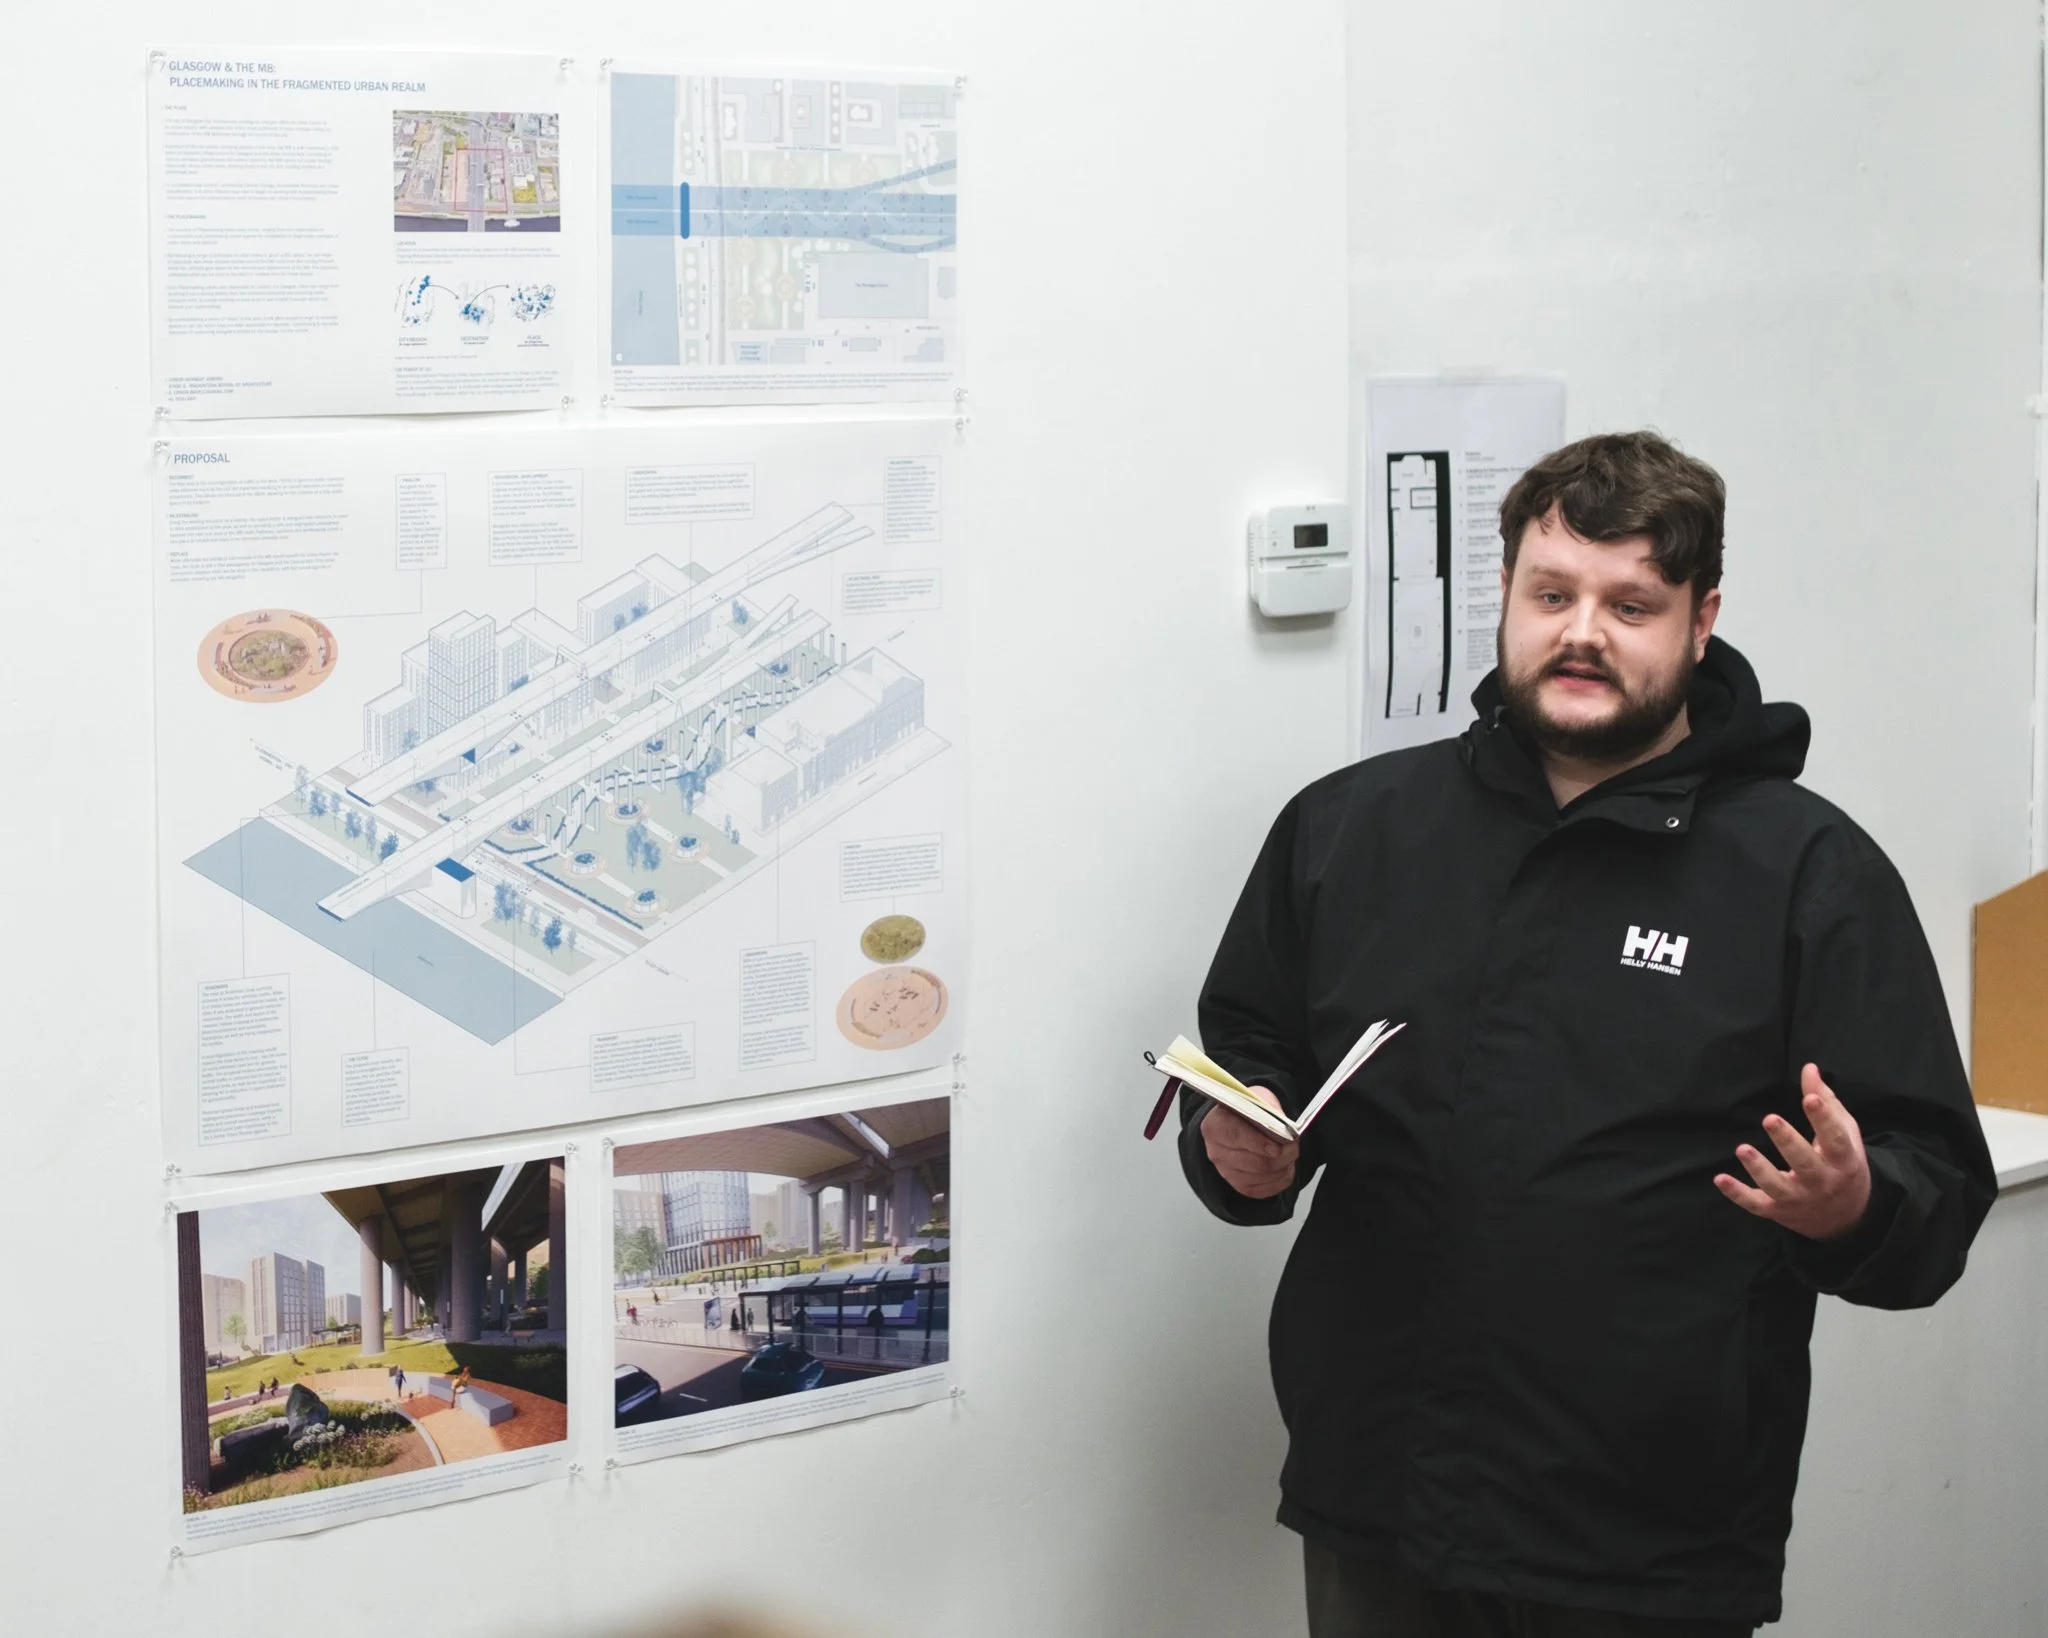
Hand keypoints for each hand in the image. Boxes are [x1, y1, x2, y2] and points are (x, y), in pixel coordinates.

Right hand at [1201, 1086, 1298, 1199]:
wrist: (1241, 1123)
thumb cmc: (1248, 1111)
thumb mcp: (1256, 1098)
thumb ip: (1268, 1109)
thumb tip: (1284, 1126)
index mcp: (1215, 1126)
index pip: (1236, 1136)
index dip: (1259, 1143)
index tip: (1277, 1145)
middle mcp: (1216, 1152)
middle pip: (1254, 1162)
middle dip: (1281, 1156)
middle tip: (1294, 1147)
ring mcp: (1227, 1172)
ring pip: (1263, 1176)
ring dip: (1284, 1166)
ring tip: (1290, 1154)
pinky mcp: (1241, 1186)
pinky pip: (1267, 1189)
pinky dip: (1281, 1178)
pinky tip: (1284, 1166)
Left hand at [1714, 1063, 1872, 1239]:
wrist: (1849, 1216)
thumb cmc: (1843, 1163)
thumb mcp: (1845, 1133)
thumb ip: (1826, 1101)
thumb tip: (1809, 1067)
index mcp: (1844, 1160)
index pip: (1836, 1139)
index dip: (1824, 1119)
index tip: (1810, 1098)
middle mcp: (1823, 1182)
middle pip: (1805, 1163)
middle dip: (1787, 1142)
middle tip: (1770, 1119)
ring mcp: (1800, 1199)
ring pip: (1778, 1186)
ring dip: (1758, 1168)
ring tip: (1742, 1148)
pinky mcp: (1778, 1211)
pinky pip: (1756, 1204)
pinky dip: (1737, 1194)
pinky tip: (1720, 1178)